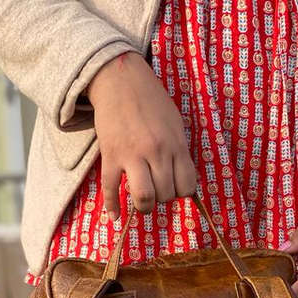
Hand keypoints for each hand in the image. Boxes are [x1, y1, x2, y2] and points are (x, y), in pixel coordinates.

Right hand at [86, 51, 197, 216]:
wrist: (120, 80)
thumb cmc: (151, 101)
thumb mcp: (175, 123)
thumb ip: (179, 150)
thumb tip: (182, 179)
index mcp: (176, 144)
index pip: (187, 186)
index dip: (182, 193)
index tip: (175, 188)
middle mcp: (156, 152)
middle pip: (165, 194)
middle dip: (162, 198)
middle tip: (157, 190)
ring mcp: (132, 155)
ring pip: (143, 197)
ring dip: (144, 207)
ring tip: (142, 202)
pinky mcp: (110, 155)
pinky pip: (111, 189)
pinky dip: (113, 207)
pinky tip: (116, 217)